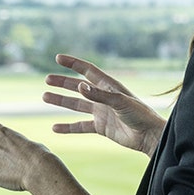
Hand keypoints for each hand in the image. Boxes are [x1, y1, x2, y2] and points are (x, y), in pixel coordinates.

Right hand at [43, 54, 166, 155]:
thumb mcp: (120, 103)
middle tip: (47, 80)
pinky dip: (68, 127)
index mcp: (109, 86)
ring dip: (61, 101)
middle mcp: (103, 97)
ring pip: (76, 105)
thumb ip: (99, 95)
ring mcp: (101, 112)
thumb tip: (80, 86)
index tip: (58, 58)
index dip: (73, 64)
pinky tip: (55, 128)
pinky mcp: (101, 127)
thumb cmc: (140, 115)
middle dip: (63, 82)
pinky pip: (80, 126)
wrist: (149, 136)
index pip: (88, 71)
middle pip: (78, 87)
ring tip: (45, 97)